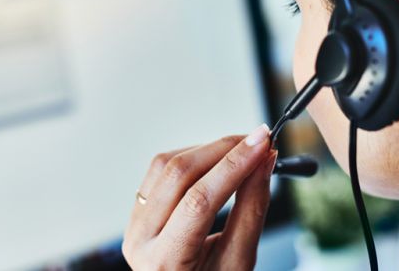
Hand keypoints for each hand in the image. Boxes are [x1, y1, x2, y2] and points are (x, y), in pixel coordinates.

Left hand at [122, 125, 277, 269]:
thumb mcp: (239, 262)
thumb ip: (251, 209)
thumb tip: (264, 161)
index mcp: (164, 262)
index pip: (199, 201)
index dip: (234, 166)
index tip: (263, 143)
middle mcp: (140, 241)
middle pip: (178, 175)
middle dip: (223, 150)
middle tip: (260, 140)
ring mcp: (133, 225)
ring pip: (165, 166)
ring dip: (207, 149)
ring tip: (242, 149)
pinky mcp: (137, 212)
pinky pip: (159, 172)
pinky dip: (191, 158)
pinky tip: (215, 160)